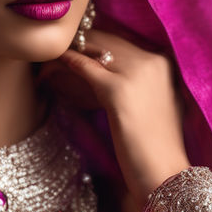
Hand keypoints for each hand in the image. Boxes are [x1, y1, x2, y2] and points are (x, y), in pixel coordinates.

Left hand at [42, 29, 190, 209]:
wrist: (166, 173)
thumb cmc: (158, 147)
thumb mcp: (156, 105)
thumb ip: (140, 84)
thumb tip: (110, 77)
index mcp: (164, 61)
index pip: (121, 39)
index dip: (94, 41)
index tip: (74, 46)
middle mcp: (153, 60)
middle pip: (106, 38)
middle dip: (78, 42)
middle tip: (55, 50)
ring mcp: (137, 72)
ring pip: (92, 48)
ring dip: (67, 51)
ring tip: (46, 60)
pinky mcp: (118, 90)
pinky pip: (84, 66)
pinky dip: (64, 64)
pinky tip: (47, 68)